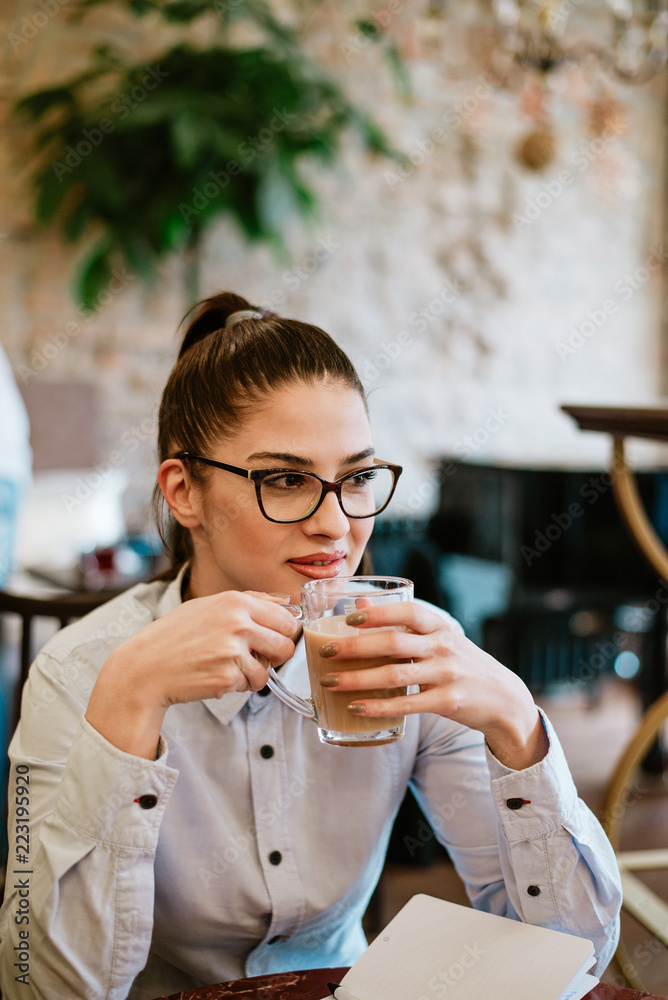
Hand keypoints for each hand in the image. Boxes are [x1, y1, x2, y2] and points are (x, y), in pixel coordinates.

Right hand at [86, 591, 297, 758]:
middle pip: (286, 645)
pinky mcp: (227, 677)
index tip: (276, 639)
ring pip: (269, 669)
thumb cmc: (173, 636)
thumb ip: (246, 602)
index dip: (285, 633)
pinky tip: (216, 676)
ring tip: (229, 667)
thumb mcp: (207, 606)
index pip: (287, 618)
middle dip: (276, 656)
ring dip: (255, 673)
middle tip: (259, 657)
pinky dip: (238, 685)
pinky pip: (250, 685)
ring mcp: (233, 651)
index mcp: (236, 601)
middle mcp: (238, 623)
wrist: (145, 667)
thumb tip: (283, 604)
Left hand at [319, 602, 547, 769]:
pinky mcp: (447, 703)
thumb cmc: (460, 663)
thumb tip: (359, 604)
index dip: (378, 614)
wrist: (503, 698)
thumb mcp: (437, 637)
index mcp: (440, 627)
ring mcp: (446, 676)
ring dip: (357, 679)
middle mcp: (443, 648)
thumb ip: (401, 623)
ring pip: (394, 675)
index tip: (349, 618)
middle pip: (393, 643)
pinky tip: (356, 707)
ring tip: (330, 681)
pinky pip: (406, 705)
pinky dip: (378, 707)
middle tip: (326, 651)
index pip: (408, 612)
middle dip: (355, 647)